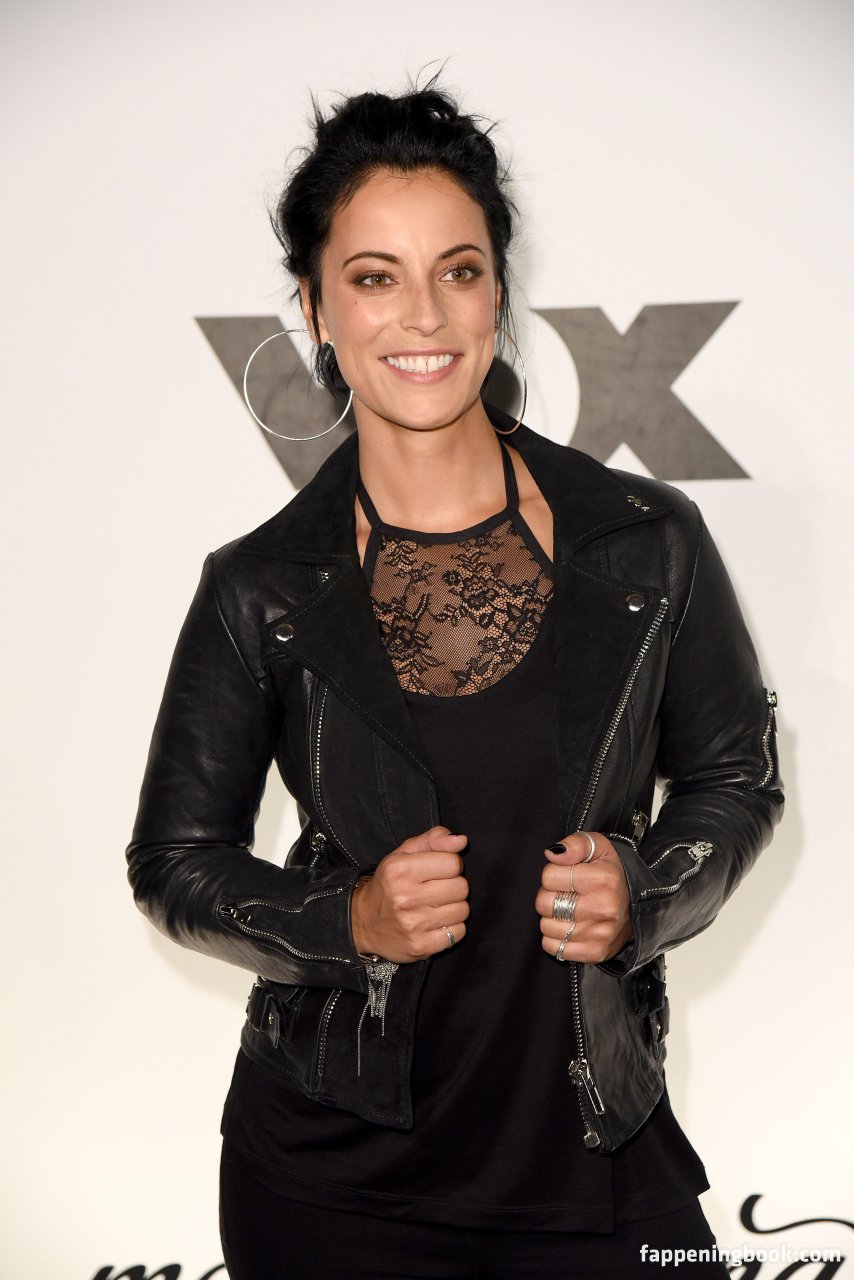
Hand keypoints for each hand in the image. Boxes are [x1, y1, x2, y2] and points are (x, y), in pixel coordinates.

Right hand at [350, 826, 469, 963]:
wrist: (362, 922)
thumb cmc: (389, 884)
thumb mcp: (404, 854)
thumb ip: (433, 840)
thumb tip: (461, 840)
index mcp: (400, 869)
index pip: (453, 863)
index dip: (450, 865)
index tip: (438, 870)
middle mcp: (405, 897)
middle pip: (461, 887)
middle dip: (454, 886)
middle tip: (437, 889)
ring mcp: (413, 924)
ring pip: (463, 910)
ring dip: (454, 907)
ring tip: (436, 906)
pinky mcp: (420, 946)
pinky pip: (458, 933)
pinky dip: (452, 928)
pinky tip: (435, 923)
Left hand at [535, 832, 631, 963]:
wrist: (638, 906)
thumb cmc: (611, 874)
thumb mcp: (599, 848)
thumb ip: (575, 844)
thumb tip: (553, 853)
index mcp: (604, 880)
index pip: (549, 876)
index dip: (553, 874)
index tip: (568, 876)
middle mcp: (604, 909)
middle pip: (544, 903)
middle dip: (551, 896)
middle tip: (568, 894)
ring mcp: (600, 934)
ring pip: (546, 927)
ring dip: (553, 918)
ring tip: (572, 911)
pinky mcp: (595, 953)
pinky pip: (553, 947)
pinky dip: (556, 939)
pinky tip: (572, 927)